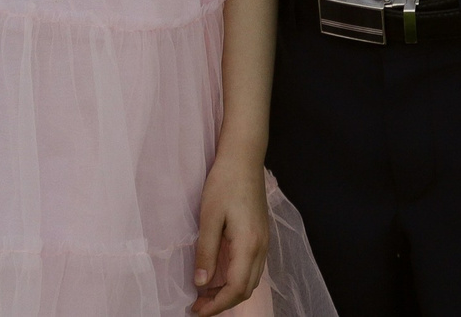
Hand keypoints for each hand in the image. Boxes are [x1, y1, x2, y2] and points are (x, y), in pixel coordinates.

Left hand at [190, 156, 269, 314]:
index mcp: (249, 244)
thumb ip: (206, 253)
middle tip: (197, 305)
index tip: (196, 310)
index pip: (236, 288)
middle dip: (223, 303)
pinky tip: (219, 275)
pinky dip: (236, 279)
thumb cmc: (224, 184)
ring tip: (204, 293)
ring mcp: (264, 241)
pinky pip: (252, 267)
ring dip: (230, 292)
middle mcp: (261, 247)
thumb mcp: (209, 218)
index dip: (217, 305)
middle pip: (246, 289)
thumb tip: (201, 284)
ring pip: (251, 280)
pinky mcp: (261, 235)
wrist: (244, 158)